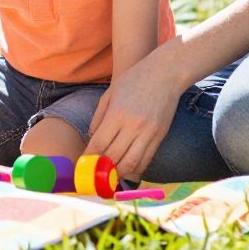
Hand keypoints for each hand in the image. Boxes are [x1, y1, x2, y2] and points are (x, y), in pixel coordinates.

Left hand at [85, 51, 183, 179]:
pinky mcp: (160, 136)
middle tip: (94, 173)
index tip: (83, 164)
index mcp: (117, 114)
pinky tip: (128, 169)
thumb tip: (91, 138)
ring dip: (119, 173)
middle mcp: (133, 126)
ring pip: (131, 163)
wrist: (165, 74)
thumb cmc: (134, 80)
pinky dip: (136, 168)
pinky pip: (147, 159)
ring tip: (110, 175)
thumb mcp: (109, 94)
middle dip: (102, 169)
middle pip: (114, 157)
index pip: (99, 144)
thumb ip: (99, 117)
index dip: (89, 157)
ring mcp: (149, 133)